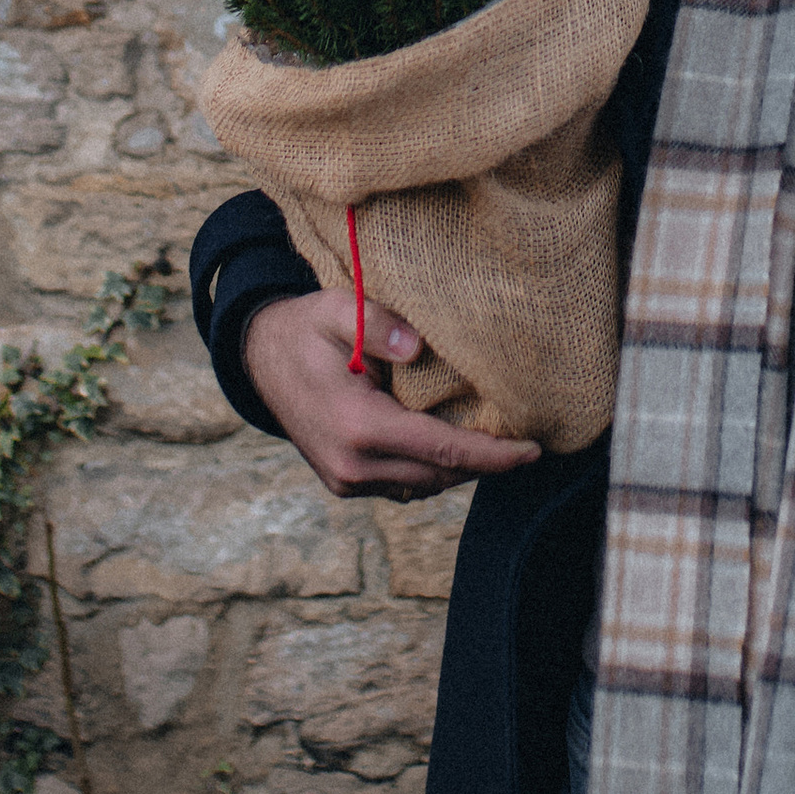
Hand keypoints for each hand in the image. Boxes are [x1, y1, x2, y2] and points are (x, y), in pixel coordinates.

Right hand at [242, 284, 540, 498]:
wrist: (259, 358)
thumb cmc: (306, 328)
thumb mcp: (338, 308)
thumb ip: (376, 323)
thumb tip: (417, 348)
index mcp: (357, 427)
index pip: (444, 450)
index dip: (495, 455)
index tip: (535, 450)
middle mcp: (352, 465)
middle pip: (442, 474)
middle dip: (489, 464)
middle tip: (530, 444)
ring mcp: (346, 480)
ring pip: (425, 485)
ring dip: (462, 469)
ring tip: (501, 445)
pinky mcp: (345, 482)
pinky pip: (404, 484)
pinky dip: (434, 470)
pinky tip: (456, 447)